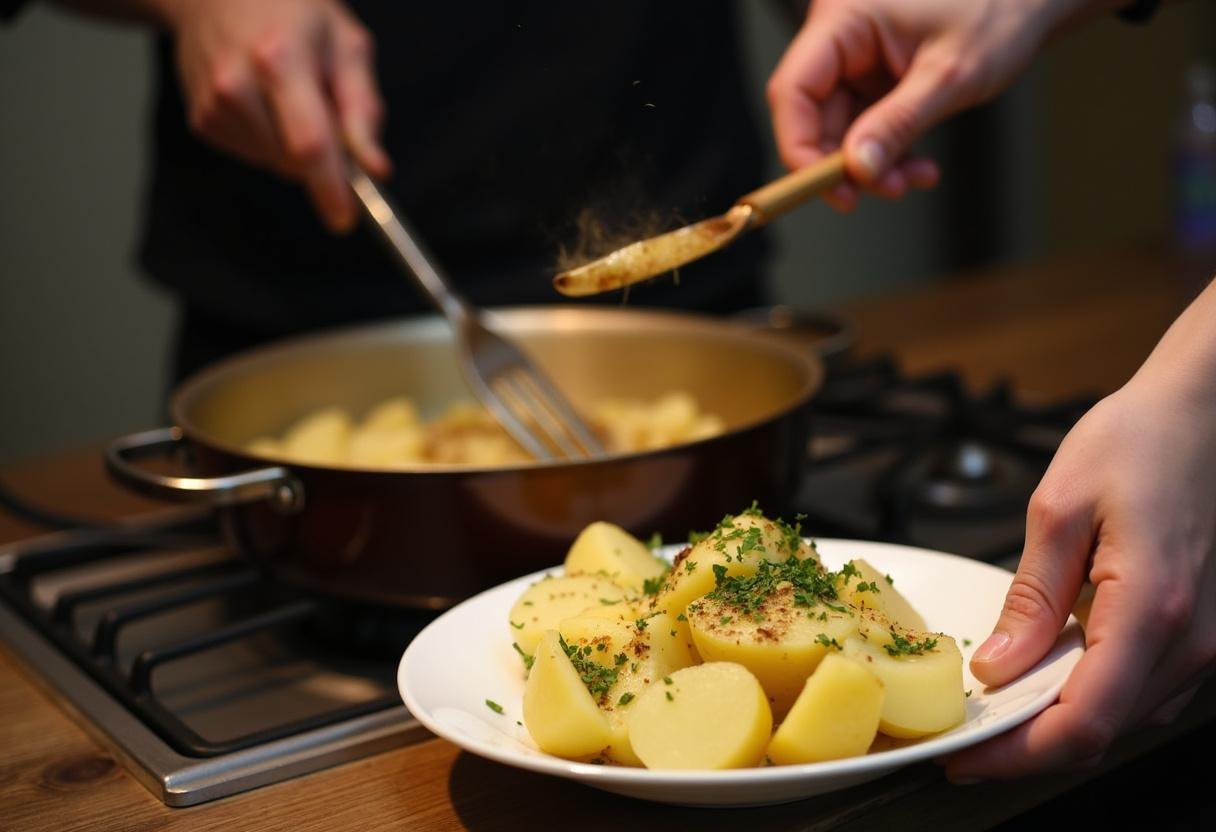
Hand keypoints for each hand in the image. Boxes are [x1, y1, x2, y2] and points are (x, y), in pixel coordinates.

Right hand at [164, 0, 389, 230]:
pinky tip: (266, 102)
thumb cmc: (292, 11)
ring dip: (295, 148)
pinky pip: (255, 157)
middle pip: (293, 161)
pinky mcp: (202, 120)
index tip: (345, 218)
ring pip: (276, 164)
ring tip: (290, 95)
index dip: (330, 188)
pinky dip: (271, 142)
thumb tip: (375, 169)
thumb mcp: (346, 45)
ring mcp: (214, 105)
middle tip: (325, 109)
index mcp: (280, 59)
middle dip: (323, 157)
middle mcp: (237, 84)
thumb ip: (363, 110)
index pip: (308, 143)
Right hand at [766, 0, 1113, 209]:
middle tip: (881, 191)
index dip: (799, 144)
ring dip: (872, 164)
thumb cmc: (1000, 11)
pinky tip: (918, 166)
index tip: (825, 187)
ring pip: (840, 127)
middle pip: (812, 114)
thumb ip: (898, 124)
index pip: (793, 88)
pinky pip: (865, 125)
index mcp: (844, 17)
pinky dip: (888, 152)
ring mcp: (857, 58)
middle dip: (846, 161)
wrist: (1034, 0)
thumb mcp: (949, 75)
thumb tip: (857, 170)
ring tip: (912, 179)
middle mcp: (841, 35)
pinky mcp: (875, 77)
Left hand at [944, 372, 1215, 779]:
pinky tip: (1049, 672)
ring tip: (995, 706)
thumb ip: (1031, 597)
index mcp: (1151, 609)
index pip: (1083, 722)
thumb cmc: (1137, 442)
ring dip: (1057, 721)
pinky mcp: (1204, 632)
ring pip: (1124, 715)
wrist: (1201, 414)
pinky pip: (1144, 687)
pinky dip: (1090, 693)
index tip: (963, 761)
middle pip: (1102, 729)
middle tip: (963, 735)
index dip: (1017, 755)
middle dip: (1027, 744)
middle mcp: (1192, 640)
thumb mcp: (1059, 509)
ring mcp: (1207, 642)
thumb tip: (997, 666)